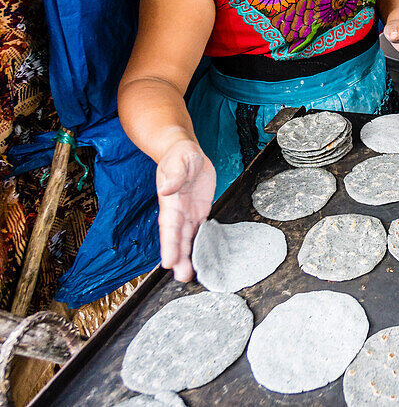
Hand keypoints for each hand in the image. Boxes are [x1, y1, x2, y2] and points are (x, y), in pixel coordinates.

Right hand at [156, 139, 215, 281]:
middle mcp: (178, 212)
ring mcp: (188, 213)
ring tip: (189, 274)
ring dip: (188, 256)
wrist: (186, 152)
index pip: (169, 227)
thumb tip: (166, 189)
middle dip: (178, 257)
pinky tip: (202, 257)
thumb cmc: (179, 155)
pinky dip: (200, 244)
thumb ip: (175, 175)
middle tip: (182, 277)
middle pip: (177, 238)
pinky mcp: (199, 211)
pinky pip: (199, 230)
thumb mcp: (180, 160)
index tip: (168, 262)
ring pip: (187, 239)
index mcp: (170, 202)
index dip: (169, 245)